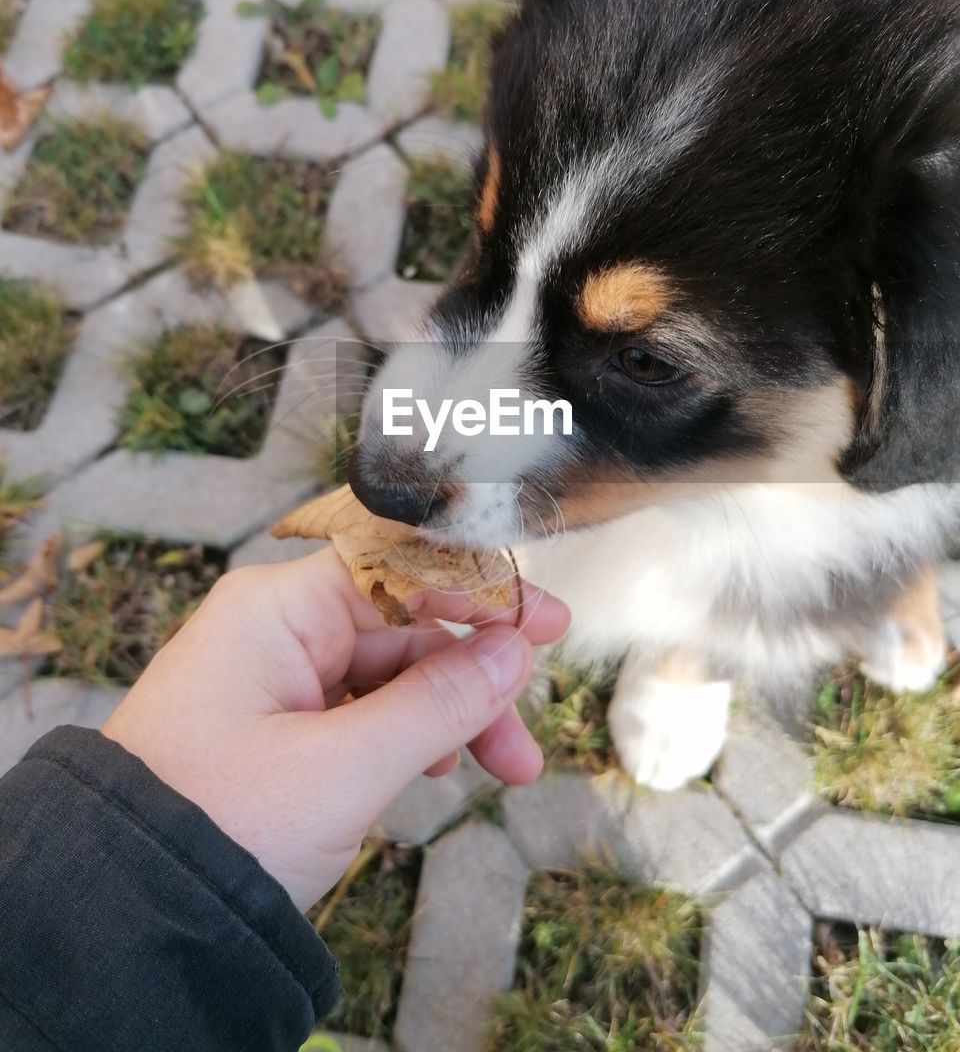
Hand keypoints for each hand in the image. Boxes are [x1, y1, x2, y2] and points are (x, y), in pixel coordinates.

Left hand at [102, 547, 568, 910]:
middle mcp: (275, 629)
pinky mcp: (280, 726)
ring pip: (391, 675)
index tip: (543, 621)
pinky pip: (363, 711)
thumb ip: (437, 703)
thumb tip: (511, 651)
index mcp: (276, 610)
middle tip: (528, 732)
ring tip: (501, 770)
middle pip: (404, 629)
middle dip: (473, 680)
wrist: (129, 913)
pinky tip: (434, 773)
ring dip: (449, 717)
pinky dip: (408, 739)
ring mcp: (276, 679)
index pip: (396, 569)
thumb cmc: (220, 825)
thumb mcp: (345, 768)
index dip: (477, 588)